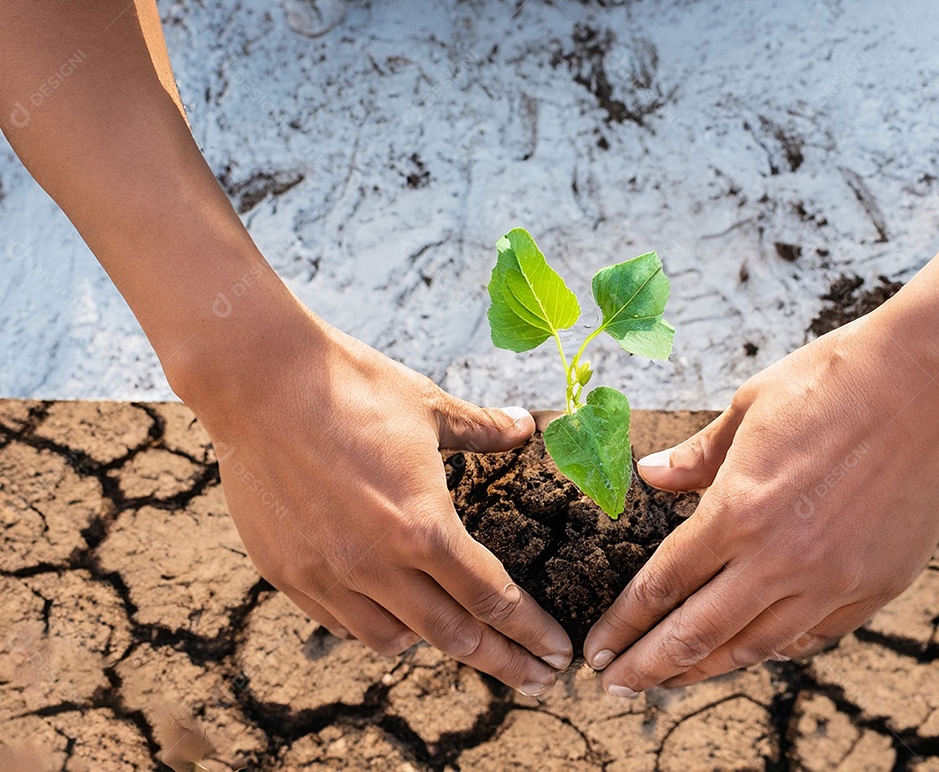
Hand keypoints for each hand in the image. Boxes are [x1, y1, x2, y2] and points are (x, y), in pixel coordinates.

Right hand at [188, 318, 571, 695]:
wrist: (258, 381)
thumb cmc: (350, 387)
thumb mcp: (428, 406)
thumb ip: (482, 429)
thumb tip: (526, 426)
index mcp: (423, 527)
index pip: (491, 599)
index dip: (530, 631)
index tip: (556, 653)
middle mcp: (377, 565)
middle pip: (453, 636)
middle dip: (503, 662)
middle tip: (536, 680)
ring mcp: (328, 574)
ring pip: (393, 640)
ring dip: (433, 644)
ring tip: (457, 636)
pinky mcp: (286, 573)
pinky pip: (340, 623)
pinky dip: (372, 625)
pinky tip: (386, 612)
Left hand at [584, 312, 938, 694]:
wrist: (927, 378)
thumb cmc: (829, 381)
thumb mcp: (747, 408)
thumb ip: (696, 457)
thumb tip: (650, 477)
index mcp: (738, 510)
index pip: (664, 584)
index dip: (626, 622)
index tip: (598, 648)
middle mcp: (781, 557)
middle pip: (699, 632)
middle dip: (649, 665)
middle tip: (616, 685)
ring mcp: (833, 578)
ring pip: (756, 646)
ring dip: (706, 668)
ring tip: (672, 679)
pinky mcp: (877, 584)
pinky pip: (814, 636)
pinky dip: (776, 649)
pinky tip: (753, 651)